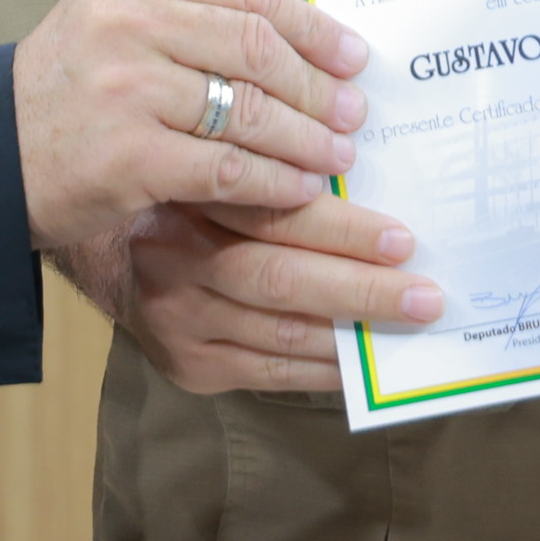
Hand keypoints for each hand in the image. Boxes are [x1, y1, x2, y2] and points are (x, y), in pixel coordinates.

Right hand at [10, 0, 373, 257]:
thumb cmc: (66, 91)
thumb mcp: (117, 24)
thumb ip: (193, 17)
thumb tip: (305, 40)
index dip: (310, 24)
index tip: (351, 54)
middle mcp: (129, 22)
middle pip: (257, 47)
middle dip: (318, 84)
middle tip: (353, 111)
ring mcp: (127, 89)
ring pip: (249, 110)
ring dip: (306, 137)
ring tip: (337, 155)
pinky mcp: (129, 157)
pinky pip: (228, 168)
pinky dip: (274, 182)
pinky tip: (300, 191)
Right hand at [63, 193, 439, 396]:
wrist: (114, 255)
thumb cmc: (192, 198)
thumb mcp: (221, 167)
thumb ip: (279, 170)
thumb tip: (374, 178)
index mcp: (190, 196)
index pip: (276, 213)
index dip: (342, 229)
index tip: (402, 238)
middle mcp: (177, 261)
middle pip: (282, 279)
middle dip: (362, 289)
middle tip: (424, 294)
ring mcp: (180, 321)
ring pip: (281, 332)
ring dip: (352, 333)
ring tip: (409, 325)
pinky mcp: (188, 366)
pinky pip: (270, 374)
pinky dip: (322, 369)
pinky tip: (364, 362)